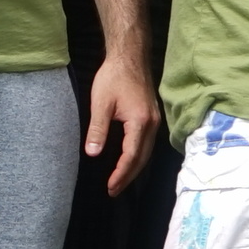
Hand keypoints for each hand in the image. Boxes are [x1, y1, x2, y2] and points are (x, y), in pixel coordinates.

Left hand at [83, 50, 161, 195]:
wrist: (130, 56)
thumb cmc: (114, 77)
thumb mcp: (101, 103)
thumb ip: (98, 130)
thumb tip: (92, 154)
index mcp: (140, 122)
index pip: (131, 156)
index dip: (120, 174)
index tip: (109, 187)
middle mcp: (152, 124)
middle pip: (143, 158)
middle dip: (128, 176)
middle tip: (114, 191)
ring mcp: (155, 120)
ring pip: (147, 152)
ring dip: (135, 168)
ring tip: (121, 181)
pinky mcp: (153, 116)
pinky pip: (148, 143)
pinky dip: (139, 156)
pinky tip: (130, 161)